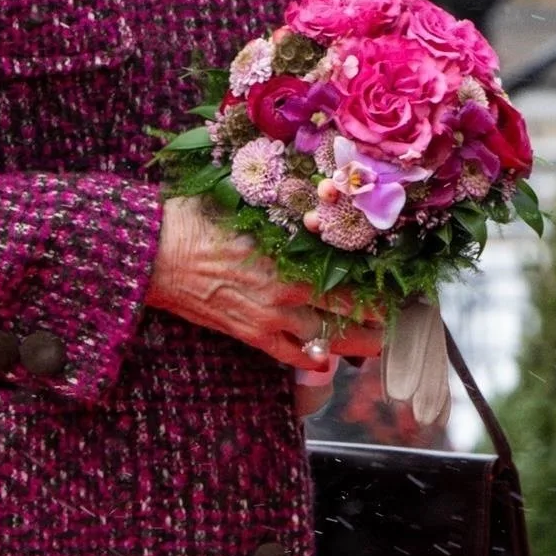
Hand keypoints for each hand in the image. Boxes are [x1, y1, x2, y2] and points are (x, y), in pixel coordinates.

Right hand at [146, 196, 383, 378]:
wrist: (152, 256)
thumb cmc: (193, 221)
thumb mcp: (243, 205)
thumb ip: (280, 212)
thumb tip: (309, 196)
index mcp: (290, 255)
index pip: (349, 272)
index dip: (379, 280)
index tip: (402, 281)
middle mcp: (287, 290)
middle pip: (349, 310)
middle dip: (379, 317)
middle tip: (403, 319)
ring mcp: (270, 318)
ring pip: (328, 339)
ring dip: (357, 343)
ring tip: (381, 343)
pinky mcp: (250, 336)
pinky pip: (292, 355)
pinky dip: (313, 359)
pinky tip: (327, 359)